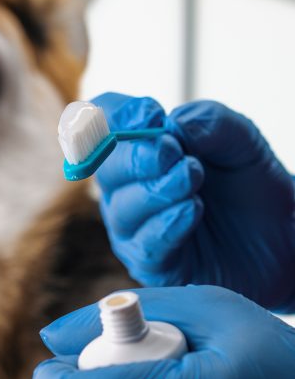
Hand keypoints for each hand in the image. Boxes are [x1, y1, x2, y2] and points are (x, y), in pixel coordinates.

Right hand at [92, 93, 294, 311]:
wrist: (282, 235)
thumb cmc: (250, 185)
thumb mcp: (242, 141)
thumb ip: (211, 122)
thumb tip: (175, 123)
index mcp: (139, 149)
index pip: (103, 124)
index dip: (116, 115)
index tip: (150, 114)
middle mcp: (128, 188)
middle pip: (106, 167)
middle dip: (137, 156)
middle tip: (175, 152)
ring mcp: (136, 228)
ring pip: (123, 208)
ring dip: (157, 190)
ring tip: (193, 180)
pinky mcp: (154, 264)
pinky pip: (146, 246)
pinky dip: (166, 225)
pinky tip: (192, 210)